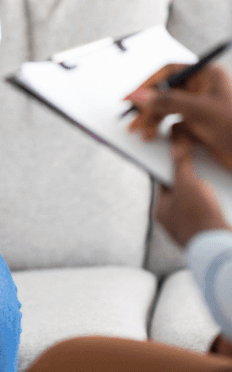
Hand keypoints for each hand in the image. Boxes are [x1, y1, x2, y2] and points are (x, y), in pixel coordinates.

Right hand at [126, 64, 231, 170]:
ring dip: (152, 121)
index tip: (131, 96)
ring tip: (143, 133)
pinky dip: (163, 131)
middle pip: (165, 91)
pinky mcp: (200, 126)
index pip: (169, 72)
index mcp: (206, 75)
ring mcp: (200, 108)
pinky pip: (174, 124)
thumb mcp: (199, 111)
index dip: (148, 83)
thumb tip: (138, 95)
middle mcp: (202, 89)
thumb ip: (166, 101)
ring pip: (167, 109)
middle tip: (133, 120)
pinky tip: (156, 137)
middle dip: (148, 107)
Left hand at [155, 126, 228, 246]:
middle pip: (182, 189)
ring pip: (198, 199)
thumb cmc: (200, 217)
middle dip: (192, 173)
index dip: (171, 162)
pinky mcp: (209, 234)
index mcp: (162, 212)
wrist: (223, 252)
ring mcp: (192, 229)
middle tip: (200, 155)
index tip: (178, 146)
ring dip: (207, 185)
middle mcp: (174, 222)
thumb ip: (181, 159)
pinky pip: (211, 210)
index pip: (163, 179)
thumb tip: (175, 136)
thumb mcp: (187, 183)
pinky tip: (225, 187)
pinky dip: (217, 198)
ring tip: (216, 169)